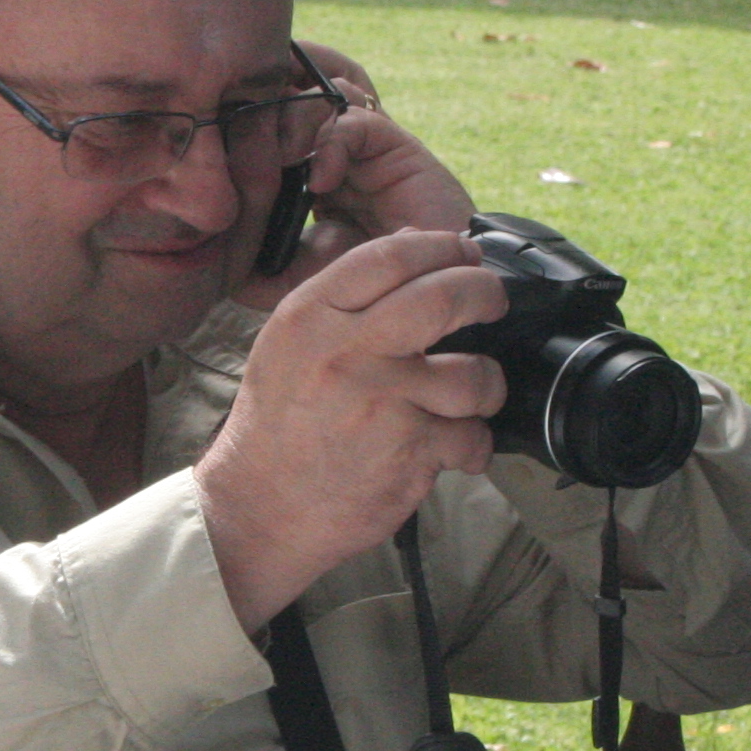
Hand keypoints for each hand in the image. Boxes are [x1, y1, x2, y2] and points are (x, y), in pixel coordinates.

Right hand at [197, 226, 504, 628]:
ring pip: (474, 375)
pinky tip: (453, 448)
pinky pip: (471, 436)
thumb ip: (346, 297)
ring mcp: (381, 404)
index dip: (440, 246)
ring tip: (470, 396)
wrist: (258, 509)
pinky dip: (472, 445)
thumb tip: (415, 241)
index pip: (389, 256)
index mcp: (311, 317)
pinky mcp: (409, 454)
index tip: (462, 252)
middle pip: (443, 297)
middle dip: (483, 292)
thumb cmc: (278, 426)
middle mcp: (346, 353)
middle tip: (492, 301)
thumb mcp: (290, 344)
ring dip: (486, 385)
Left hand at [233, 46, 478, 309]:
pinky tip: (322, 182)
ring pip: (319, 97)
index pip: (264, 124)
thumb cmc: (366, 289)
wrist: (427, 298)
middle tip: (239, 133)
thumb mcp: (297, 282)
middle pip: (289, 94)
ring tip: (282, 160)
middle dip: (261, 104)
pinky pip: (354, 121)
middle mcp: (329, 151)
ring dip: (293, 119)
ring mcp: (361, 147)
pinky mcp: (394, 147)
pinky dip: (331, 144)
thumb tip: (208, 259)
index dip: (239, 121)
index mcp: (303, 173)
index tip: (212, 145)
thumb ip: (253, 272)